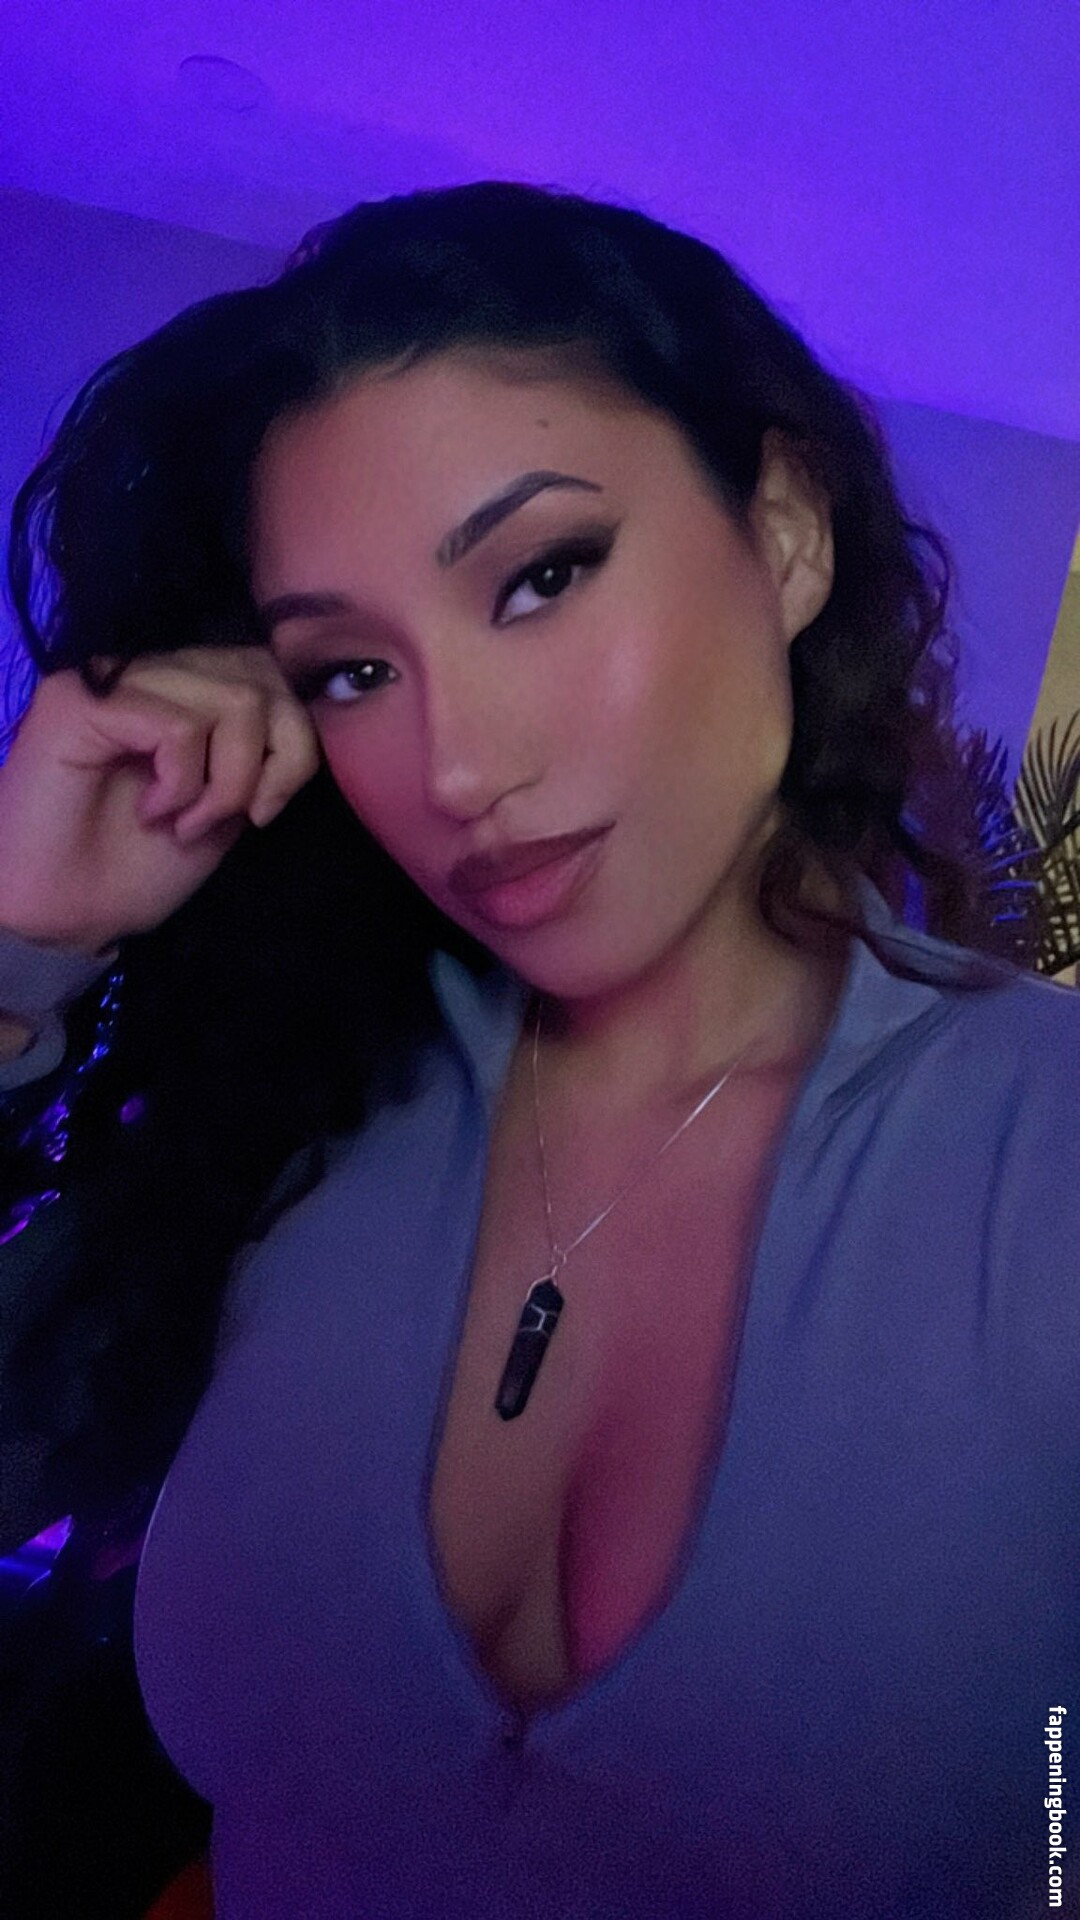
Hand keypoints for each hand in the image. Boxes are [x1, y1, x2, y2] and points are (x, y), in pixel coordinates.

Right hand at [0, 647, 319, 953]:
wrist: (62, 916)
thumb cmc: (135, 868)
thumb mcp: (227, 808)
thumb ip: (261, 757)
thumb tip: (309, 723)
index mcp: (187, 690)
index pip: (274, 672)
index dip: (296, 741)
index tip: (265, 810)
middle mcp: (152, 670)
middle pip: (264, 676)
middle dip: (275, 759)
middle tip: (241, 818)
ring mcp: (113, 679)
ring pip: (232, 698)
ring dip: (226, 781)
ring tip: (186, 822)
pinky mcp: (81, 702)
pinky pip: (179, 724)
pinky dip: (184, 781)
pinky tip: (155, 812)